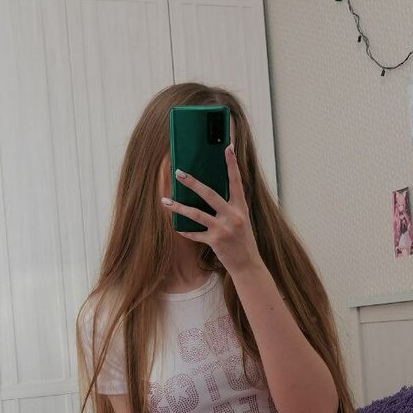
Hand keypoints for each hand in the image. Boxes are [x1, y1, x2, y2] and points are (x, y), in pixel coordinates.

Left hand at [162, 142, 260, 274]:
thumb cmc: (242, 239)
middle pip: (210, 194)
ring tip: (165, 201)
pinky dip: (185, 231)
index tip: (228, 148)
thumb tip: (208, 192)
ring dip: (179, 207)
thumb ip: (229, 206)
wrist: (248, 264)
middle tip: (179, 172)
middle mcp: (233, 216)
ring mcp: (224, 229)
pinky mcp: (215, 241)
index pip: (236, 181)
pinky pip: (195, 234)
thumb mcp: (241, 219)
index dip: (232, 164)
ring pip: (197, 214)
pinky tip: (176, 227)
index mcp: (241, 207)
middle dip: (193, 183)